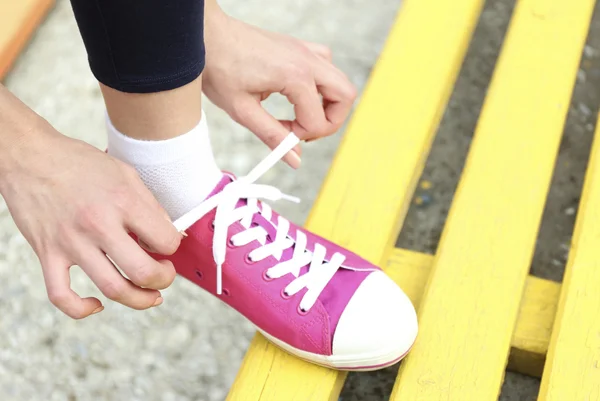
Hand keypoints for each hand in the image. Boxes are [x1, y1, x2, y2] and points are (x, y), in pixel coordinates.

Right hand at [0, 123, 180, 318]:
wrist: (29, 157)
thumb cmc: (79, 163)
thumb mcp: (126, 174)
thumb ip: (151, 206)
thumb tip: (171, 234)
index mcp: (123, 202)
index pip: (165, 240)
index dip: (172, 246)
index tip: (167, 245)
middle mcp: (98, 225)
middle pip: (143, 272)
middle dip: (164, 279)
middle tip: (166, 274)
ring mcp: (71, 243)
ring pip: (112, 289)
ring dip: (138, 299)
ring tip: (150, 296)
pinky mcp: (48, 254)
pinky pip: (61, 295)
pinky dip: (81, 309)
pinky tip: (97, 304)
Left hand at [202, 10, 356, 167]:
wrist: (205, 36)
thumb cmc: (218, 68)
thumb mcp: (243, 111)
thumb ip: (273, 137)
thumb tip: (295, 160)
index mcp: (294, 76)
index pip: (318, 120)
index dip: (302, 137)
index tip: (281, 136)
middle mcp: (307, 60)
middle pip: (346, 96)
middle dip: (331, 122)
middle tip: (305, 132)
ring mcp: (305, 50)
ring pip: (340, 81)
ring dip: (328, 104)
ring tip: (301, 115)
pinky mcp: (300, 47)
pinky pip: (326, 66)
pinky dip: (321, 85)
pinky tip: (298, 95)